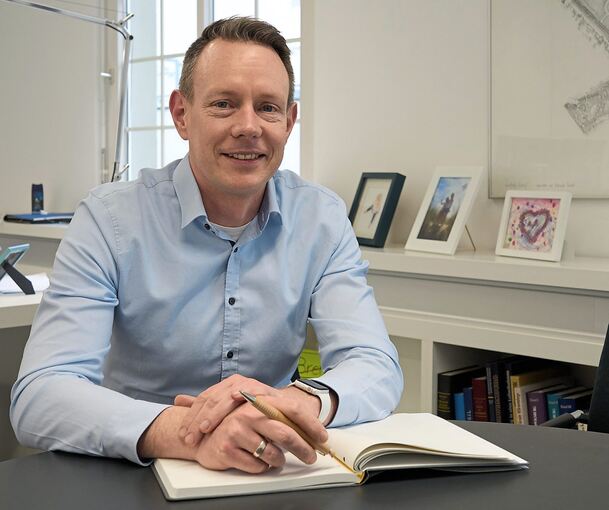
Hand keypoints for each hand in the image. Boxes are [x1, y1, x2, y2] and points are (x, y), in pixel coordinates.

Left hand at [175, 375, 281, 446]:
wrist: (281, 408)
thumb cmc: (252, 411)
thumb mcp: (226, 409)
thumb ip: (204, 406)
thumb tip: (177, 400)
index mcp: (223, 386)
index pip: (202, 401)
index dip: (191, 418)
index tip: (182, 435)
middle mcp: (235, 383)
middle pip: (212, 400)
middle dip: (198, 421)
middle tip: (190, 438)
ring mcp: (249, 386)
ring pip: (227, 398)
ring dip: (215, 414)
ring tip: (205, 428)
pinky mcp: (263, 391)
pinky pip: (251, 392)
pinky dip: (242, 394)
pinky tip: (234, 399)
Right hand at [191, 392, 327, 473]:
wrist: (204, 432)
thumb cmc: (238, 423)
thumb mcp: (260, 413)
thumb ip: (281, 416)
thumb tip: (312, 432)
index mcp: (259, 400)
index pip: (293, 409)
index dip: (311, 424)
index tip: (323, 437)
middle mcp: (248, 413)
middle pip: (286, 434)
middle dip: (303, 449)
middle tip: (311, 457)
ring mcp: (237, 431)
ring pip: (273, 454)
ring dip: (280, 460)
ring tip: (277, 459)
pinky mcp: (228, 449)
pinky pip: (258, 466)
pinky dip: (263, 467)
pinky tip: (259, 461)